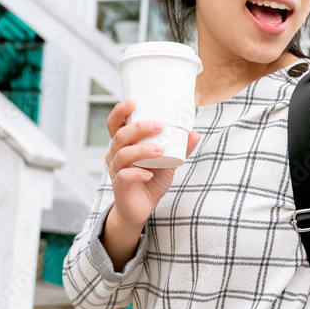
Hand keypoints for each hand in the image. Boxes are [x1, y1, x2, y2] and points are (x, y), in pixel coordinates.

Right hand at [104, 99, 200, 230]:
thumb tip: (194, 133)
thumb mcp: (168, 161)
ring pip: (122, 155)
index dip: (120, 111)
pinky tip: (149, 173)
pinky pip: (124, 176)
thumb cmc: (151, 179)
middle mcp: (115, 154)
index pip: (115, 123)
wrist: (141, 207)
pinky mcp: (118, 186)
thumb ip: (179, 148)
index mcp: (123, 144)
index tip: (134, 101)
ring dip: (141, 150)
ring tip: (160, 150)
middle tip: (158, 125)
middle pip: (119, 136)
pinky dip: (138, 173)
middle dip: (138, 128)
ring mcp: (115, 170)